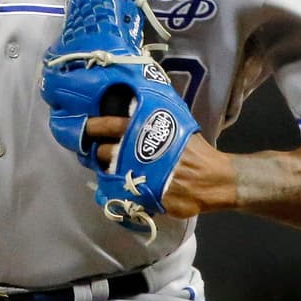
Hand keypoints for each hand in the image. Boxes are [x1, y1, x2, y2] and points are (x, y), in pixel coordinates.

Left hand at [86, 116, 237, 218]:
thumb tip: (137, 104)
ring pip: (111, 174)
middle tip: (100, 154)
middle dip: (99, 154)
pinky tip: (124, 188)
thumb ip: (156, 117)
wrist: (214, 179)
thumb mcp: (177, 125)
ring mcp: (140, 176)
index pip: (110, 125)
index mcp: (146, 131)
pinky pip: (123, 194)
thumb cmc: (195, 151)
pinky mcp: (144, 196)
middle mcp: (139, 152)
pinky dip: (120, 192)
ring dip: (109, 173)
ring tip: (113, 171)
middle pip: (105, 153)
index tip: (85, 128)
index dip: (94, 126)